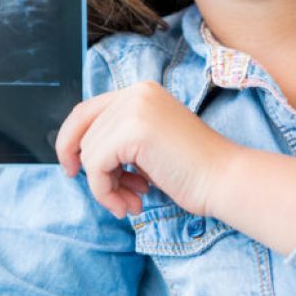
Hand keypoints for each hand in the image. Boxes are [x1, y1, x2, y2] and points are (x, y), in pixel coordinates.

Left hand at [55, 81, 239, 218]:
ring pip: (88, 152)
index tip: (74, 170)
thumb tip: (77, 153)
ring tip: (131, 201)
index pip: (86, 111)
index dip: (71, 141)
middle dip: (92, 170)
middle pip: (83, 131)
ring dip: (104, 186)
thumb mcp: (147, 144)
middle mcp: (135, 92)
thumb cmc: (191, 170)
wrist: (224, 179)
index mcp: (140, 91)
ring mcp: (134, 108)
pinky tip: (133, 203)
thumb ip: (118, 138)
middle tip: (111, 196)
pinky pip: (96, 166)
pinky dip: (106, 192)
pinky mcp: (133, 130)